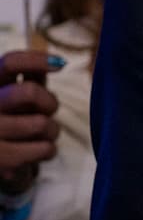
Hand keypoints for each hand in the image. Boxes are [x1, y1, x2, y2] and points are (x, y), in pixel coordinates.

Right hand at [0, 51, 59, 196]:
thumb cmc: (10, 119)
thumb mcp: (15, 94)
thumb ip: (30, 77)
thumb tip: (57, 62)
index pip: (10, 63)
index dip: (37, 60)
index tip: (60, 64)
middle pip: (29, 92)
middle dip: (49, 101)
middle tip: (50, 110)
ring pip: (42, 124)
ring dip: (52, 130)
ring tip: (42, 134)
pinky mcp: (2, 159)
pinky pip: (46, 148)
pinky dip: (48, 150)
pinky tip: (37, 150)